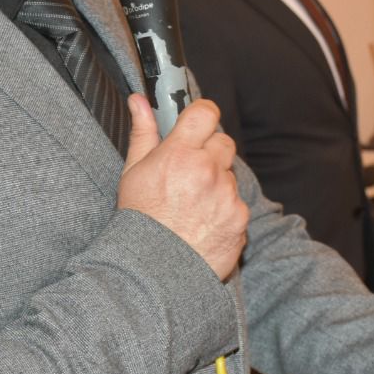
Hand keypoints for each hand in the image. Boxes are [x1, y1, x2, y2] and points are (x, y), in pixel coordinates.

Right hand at [118, 95, 247, 279]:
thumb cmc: (139, 221)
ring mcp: (227, 196)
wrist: (153, 272)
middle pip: (223, 142)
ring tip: (191, 206)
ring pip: (229, 176)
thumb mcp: (133, 173)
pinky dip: (224, 211)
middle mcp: (208, 171)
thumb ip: (143, 133)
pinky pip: (236, 205)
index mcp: (179, 154)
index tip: (197, 122)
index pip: (206, 112)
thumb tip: (138, 101)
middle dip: (209, 152)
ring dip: (216, 184)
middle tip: (188, 173)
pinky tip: (202, 223)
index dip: (202, 114)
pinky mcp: (240, 220)